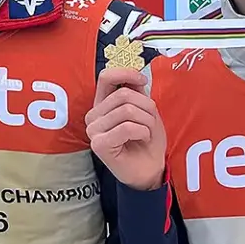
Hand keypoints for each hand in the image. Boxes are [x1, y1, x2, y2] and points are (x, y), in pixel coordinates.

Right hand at [85, 67, 166, 189]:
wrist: (150, 170)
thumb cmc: (146, 141)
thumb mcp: (145, 110)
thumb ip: (137, 92)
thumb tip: (135, 75)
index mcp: (102, 105)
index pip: (106, 77)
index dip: (126, 74)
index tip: (143, 81)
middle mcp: (94, 116)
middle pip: (123, 94)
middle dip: (146, 107)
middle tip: (150, 122)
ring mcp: (94, 131)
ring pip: (127, 110)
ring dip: (146, 121)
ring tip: (146, 133)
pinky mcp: (99, 144)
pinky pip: (126, 127)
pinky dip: (142, 132)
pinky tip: (141, 140)